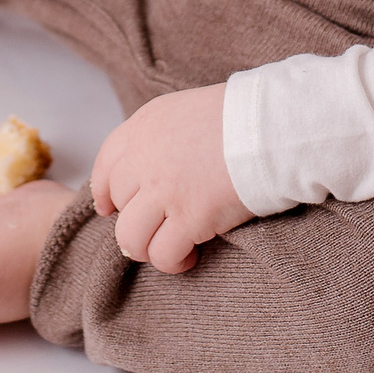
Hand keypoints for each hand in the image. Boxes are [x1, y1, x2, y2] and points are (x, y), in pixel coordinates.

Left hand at [89, 83, 253, 272]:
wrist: (269, 125)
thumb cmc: (239, 118)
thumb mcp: (185, 111)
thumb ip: (160, 137)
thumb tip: (147, 173)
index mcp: (143, 127)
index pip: (105, 166)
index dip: (104, 193)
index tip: (110, 208)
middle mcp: (145, 158)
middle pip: (117, 204)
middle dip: (132, 221)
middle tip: (156, 229)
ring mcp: (164, 189)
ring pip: (130, 236)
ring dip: (146, 248)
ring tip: (168, 248)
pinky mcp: (189, 217)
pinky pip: (163, 254)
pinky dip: (174, 261)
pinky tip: (190, 256)